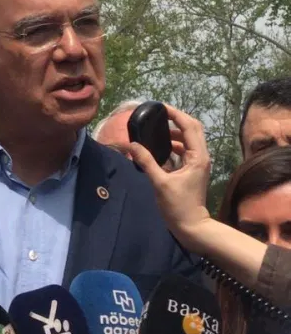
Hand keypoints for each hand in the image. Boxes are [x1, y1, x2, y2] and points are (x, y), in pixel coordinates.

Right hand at [128, 105, 210, 247]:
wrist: (192, 226)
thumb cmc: (178, 206)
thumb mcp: (160, 183)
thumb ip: (147, 162)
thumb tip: (132, 145)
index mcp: (197, 156)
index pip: (189, 126)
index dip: (176, 114)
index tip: (160, 107)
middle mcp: (201, 155)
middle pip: (193, 128)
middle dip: (177, 119)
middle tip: (159, 115)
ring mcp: (198, 162)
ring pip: (189, 138)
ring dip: (175, 132)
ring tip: (156, 130)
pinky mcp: (193, 169)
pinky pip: (185, 149)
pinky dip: (174, 144)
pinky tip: (160, 148)